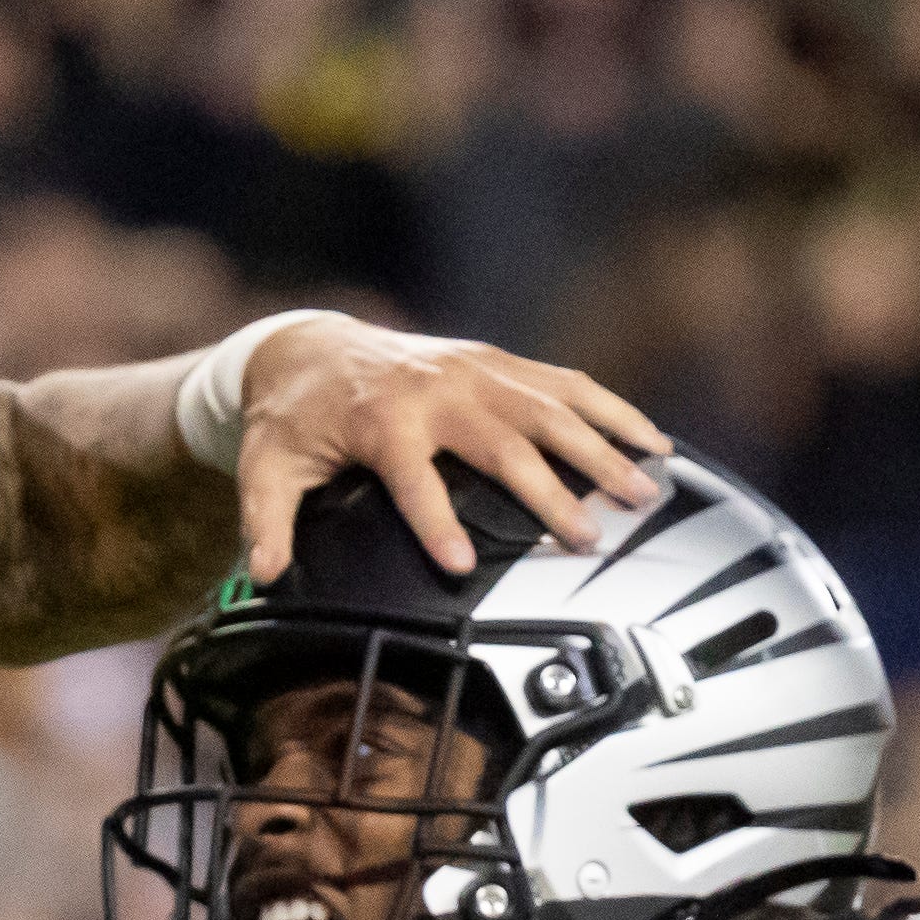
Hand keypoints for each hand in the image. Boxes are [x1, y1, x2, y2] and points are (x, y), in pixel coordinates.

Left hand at [236, 318, 667, 580]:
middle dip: (549, 491)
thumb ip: (267, 521)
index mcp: (381, 422)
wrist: (309, 347)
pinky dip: (612, 410)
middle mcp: (436, 390)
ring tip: (643, 492)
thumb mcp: (267, 470)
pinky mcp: (500, 361)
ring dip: (601, 450)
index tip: (458, 566)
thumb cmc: (293, 420)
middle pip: (502, 444)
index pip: (412, 479)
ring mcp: (476, 371)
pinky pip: (567, 383)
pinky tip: (653, 442)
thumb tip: (268, 572)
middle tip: (588, 536)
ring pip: (550, 410)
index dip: (433, 522)